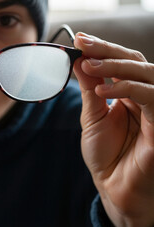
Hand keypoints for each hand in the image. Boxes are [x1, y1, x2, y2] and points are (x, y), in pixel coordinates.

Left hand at [73, 32, 153, 226]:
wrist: (113, 186)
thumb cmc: (105, 154)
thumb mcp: (92, 117)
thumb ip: (90, 89)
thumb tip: (81, 60)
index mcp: (128, 94)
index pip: (121, 63)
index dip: (102, 49)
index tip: (80, 39)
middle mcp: (144, 97)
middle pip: (135, 61)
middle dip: (108, 50)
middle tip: (84, 43)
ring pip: (147, 73)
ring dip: (116, 65)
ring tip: (89, 64)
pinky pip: (151, 97)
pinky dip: (127, 88)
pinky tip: (102, 91)